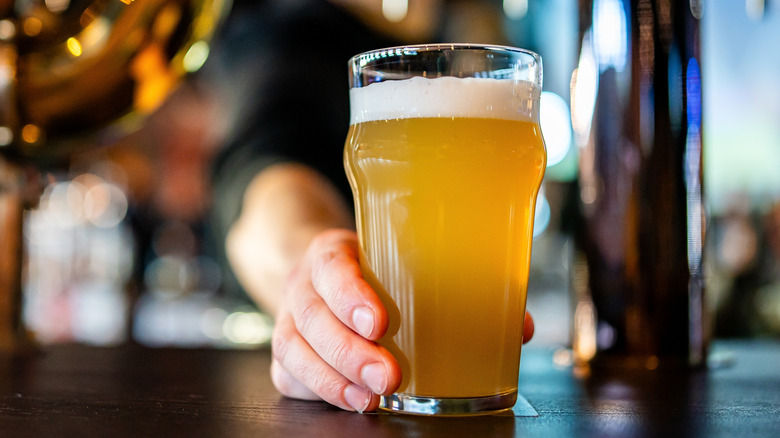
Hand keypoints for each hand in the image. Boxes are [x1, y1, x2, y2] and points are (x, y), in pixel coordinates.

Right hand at [270, 228, 535, 411]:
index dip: (350, 295)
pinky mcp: (287, 353)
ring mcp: (290, 320)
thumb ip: (454, 285)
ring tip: (370, 399)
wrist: (318, 273)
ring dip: (334, 380)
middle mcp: (304, 286)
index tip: (380, 322)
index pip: (332, 267)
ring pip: (295, 351)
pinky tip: (352, 401)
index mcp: (333, 254)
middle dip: (349, 352)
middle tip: (389, 376)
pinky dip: (321, 392)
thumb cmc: (370, 269)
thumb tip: (519, 326)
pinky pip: (291, 376)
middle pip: (313, 318)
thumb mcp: (400, 260)